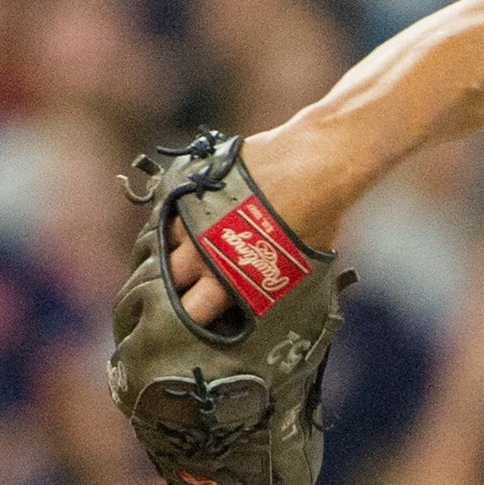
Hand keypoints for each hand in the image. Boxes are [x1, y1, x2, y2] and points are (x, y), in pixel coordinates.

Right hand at [169, 130, 347, 325]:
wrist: (316, 161)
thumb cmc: (319, 217)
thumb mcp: (305, 266)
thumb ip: (275, 288)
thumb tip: (275, 306)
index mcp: (229, 279)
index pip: (190, 315)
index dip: (188, 322)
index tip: (192, 323)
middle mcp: (202, 251)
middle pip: (166, 283)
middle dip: (169, 291)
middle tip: (175, 294)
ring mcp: (191, 215)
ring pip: (164, 243)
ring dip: (171, 252)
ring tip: (185, 255)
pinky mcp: (190, 185)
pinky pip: (171, 210)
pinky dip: (178, 219)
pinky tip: (190, 222)